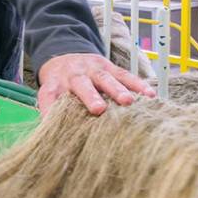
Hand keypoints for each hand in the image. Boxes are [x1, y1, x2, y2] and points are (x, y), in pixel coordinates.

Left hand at [37, 53, 154, 115]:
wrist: (66, 56)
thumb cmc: (60, 84)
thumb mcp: (50, 94)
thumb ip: (52, 111)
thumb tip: (52, 141)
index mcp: (55, 84)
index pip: (49, 95)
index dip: (49, 108)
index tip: (53, 124)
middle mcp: (73, 75)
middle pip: (81, 84)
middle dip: (90, 96)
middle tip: (99, 109)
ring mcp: (92, 68)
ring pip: (104, 78)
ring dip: (116, 89)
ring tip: (128, 101)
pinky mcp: (108, 66)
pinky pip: (123, 74)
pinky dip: (136, 84)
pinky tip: (148, 95)